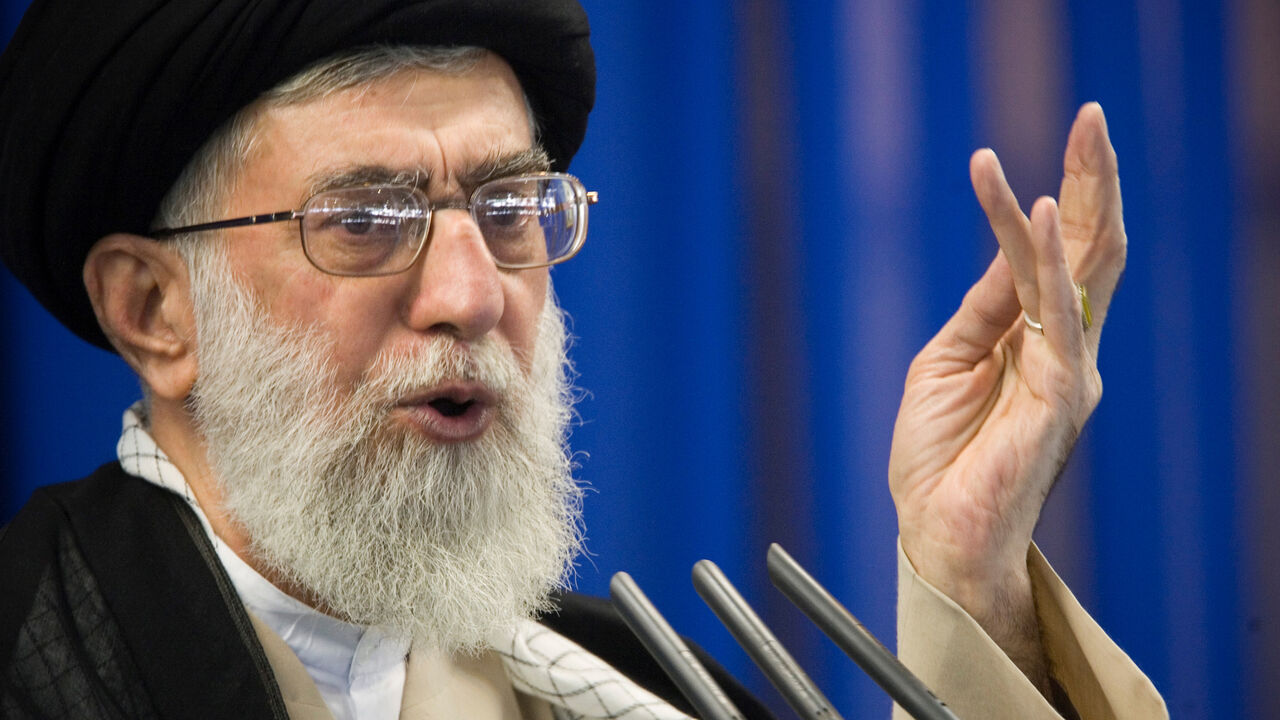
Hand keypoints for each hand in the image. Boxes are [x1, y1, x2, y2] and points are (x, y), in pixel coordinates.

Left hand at [888, 103, 1124, 687]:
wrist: (936, 531)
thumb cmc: (939, 456)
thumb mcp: (947, 360)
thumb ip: (984, 306)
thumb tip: (1009, 242)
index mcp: (1038, 341)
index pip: (1060, 255)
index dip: (1062, 194)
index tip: (1055, 138)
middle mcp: (1065, 349)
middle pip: (1089, 248)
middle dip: (1092, 178)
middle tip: (1091, 114)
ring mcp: (1067, 370)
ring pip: (1083, 265)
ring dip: (1079, 193)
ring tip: (1081, 131)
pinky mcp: (1056, 394)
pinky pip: (1053, 313)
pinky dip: (1042, 257)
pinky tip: (1038, 209)